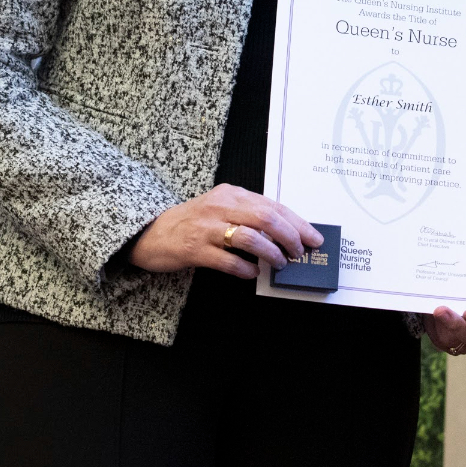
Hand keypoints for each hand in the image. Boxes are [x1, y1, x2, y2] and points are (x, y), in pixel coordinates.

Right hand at [126, 185, 319, 278]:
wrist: (151, 233)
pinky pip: (228, 261)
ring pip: (250, 238)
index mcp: (231, 193)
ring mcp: (207, 228)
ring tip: (280, 263)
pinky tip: (253, 273)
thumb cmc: (192, 222)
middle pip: (265, 218)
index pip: (272, 205)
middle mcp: (220, 206)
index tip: (314, 237)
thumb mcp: (221, 208)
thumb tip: (286, 232)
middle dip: (289, 237)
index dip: (297, 222)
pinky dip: (245, 269)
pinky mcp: (195, 250)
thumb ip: (248, 215)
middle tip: (300, 252)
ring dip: (271, 253)